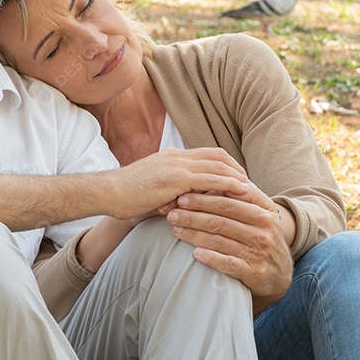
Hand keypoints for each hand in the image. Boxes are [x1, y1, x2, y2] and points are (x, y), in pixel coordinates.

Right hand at [109, 147, 249, 219]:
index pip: (206, 155)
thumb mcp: (152, 191)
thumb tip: (183, 205)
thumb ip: (170, 193)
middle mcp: (176, 155)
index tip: (238, 179)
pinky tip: (241, 191)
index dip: (226, 165)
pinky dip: (229, 182)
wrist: (106, 193)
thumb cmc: (124, 197)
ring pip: (218, 164)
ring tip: (253, 189)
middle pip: (218, 155)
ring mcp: (176, 164)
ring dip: (238, 176)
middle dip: (237, 169)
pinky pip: (210, 178)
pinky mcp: (175, 177)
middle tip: (251, 185)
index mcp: (171, 157)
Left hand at [164, 181, 292, 310]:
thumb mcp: (258, 214)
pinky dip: (211, 258)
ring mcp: (260, 251)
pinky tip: (195, 254)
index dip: (203, 197)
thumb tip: (209, 179)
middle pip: (221, 218)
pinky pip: (229, 263)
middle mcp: (264, 229)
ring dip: (195, 235)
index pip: (229, 200)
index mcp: (263, 210)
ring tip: (175, 230)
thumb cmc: (261, 237)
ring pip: (221, 240)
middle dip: (193, 215)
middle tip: (172, 212)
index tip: (181, 195)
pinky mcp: (255, 272)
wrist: (280, 274)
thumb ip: (239, 198)